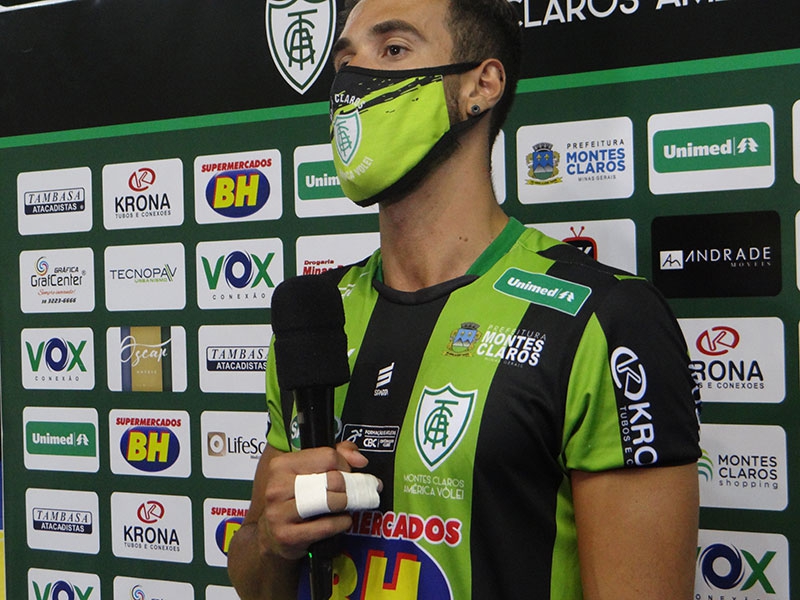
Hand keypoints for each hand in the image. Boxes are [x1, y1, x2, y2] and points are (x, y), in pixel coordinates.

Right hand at [257, 442, 377, 559]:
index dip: (344, 465)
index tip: (347, 473)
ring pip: (330, 502)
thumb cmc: (295, 498)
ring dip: (346, 504)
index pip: (328, 456)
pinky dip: (341, 523)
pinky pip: (326, 526)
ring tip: (347, 505)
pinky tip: (342, 520)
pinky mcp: (287, 535)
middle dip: (349, 486)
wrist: (272, 535)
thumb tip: (359, 459)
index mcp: (282, 464)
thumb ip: (337, 454)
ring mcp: (279, 512)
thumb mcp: (311, 469)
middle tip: (354, 491)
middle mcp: (277, 487)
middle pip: (332, 479)